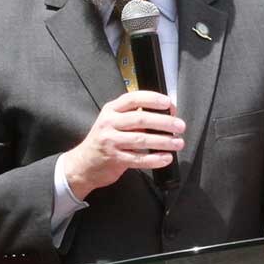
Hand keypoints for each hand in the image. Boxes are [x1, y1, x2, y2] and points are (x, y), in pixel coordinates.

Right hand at [63, 91, 185, 199]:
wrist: (83, 164)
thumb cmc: (104, 140)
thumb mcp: (113, 122)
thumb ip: (133, 116)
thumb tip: (165, 114)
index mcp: (111, 110)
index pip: (133, 99)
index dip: (152, 99)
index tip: (168, 103)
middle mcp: (109, 124)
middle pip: (140, 119)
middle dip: (164, 122)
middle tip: (180, 125)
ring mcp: (110, 142)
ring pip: (141, 140)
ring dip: (163, 141)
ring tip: (178, 142)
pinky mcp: (114, 159)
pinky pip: (138, 160)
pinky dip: (154, 159)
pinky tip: (166, 158)